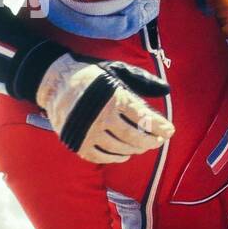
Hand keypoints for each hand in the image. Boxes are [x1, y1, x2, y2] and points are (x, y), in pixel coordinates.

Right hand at [36, 53, 173, 163]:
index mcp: (114, 98)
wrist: (57, 83)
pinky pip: (100, 157)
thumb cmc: (93, 77)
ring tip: (144, 146)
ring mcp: (88, 132)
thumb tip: (165, 89)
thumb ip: (142, 81)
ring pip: (118, 148)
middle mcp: (101, 117)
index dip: (158, 126)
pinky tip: (125, 155)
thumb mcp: (119, 71)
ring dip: (135, 149)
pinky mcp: (77, 143)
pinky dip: (115, 158)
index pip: (142, 117)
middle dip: (150, 140)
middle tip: (159, 141)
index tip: (170, 131)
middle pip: (132, 136)